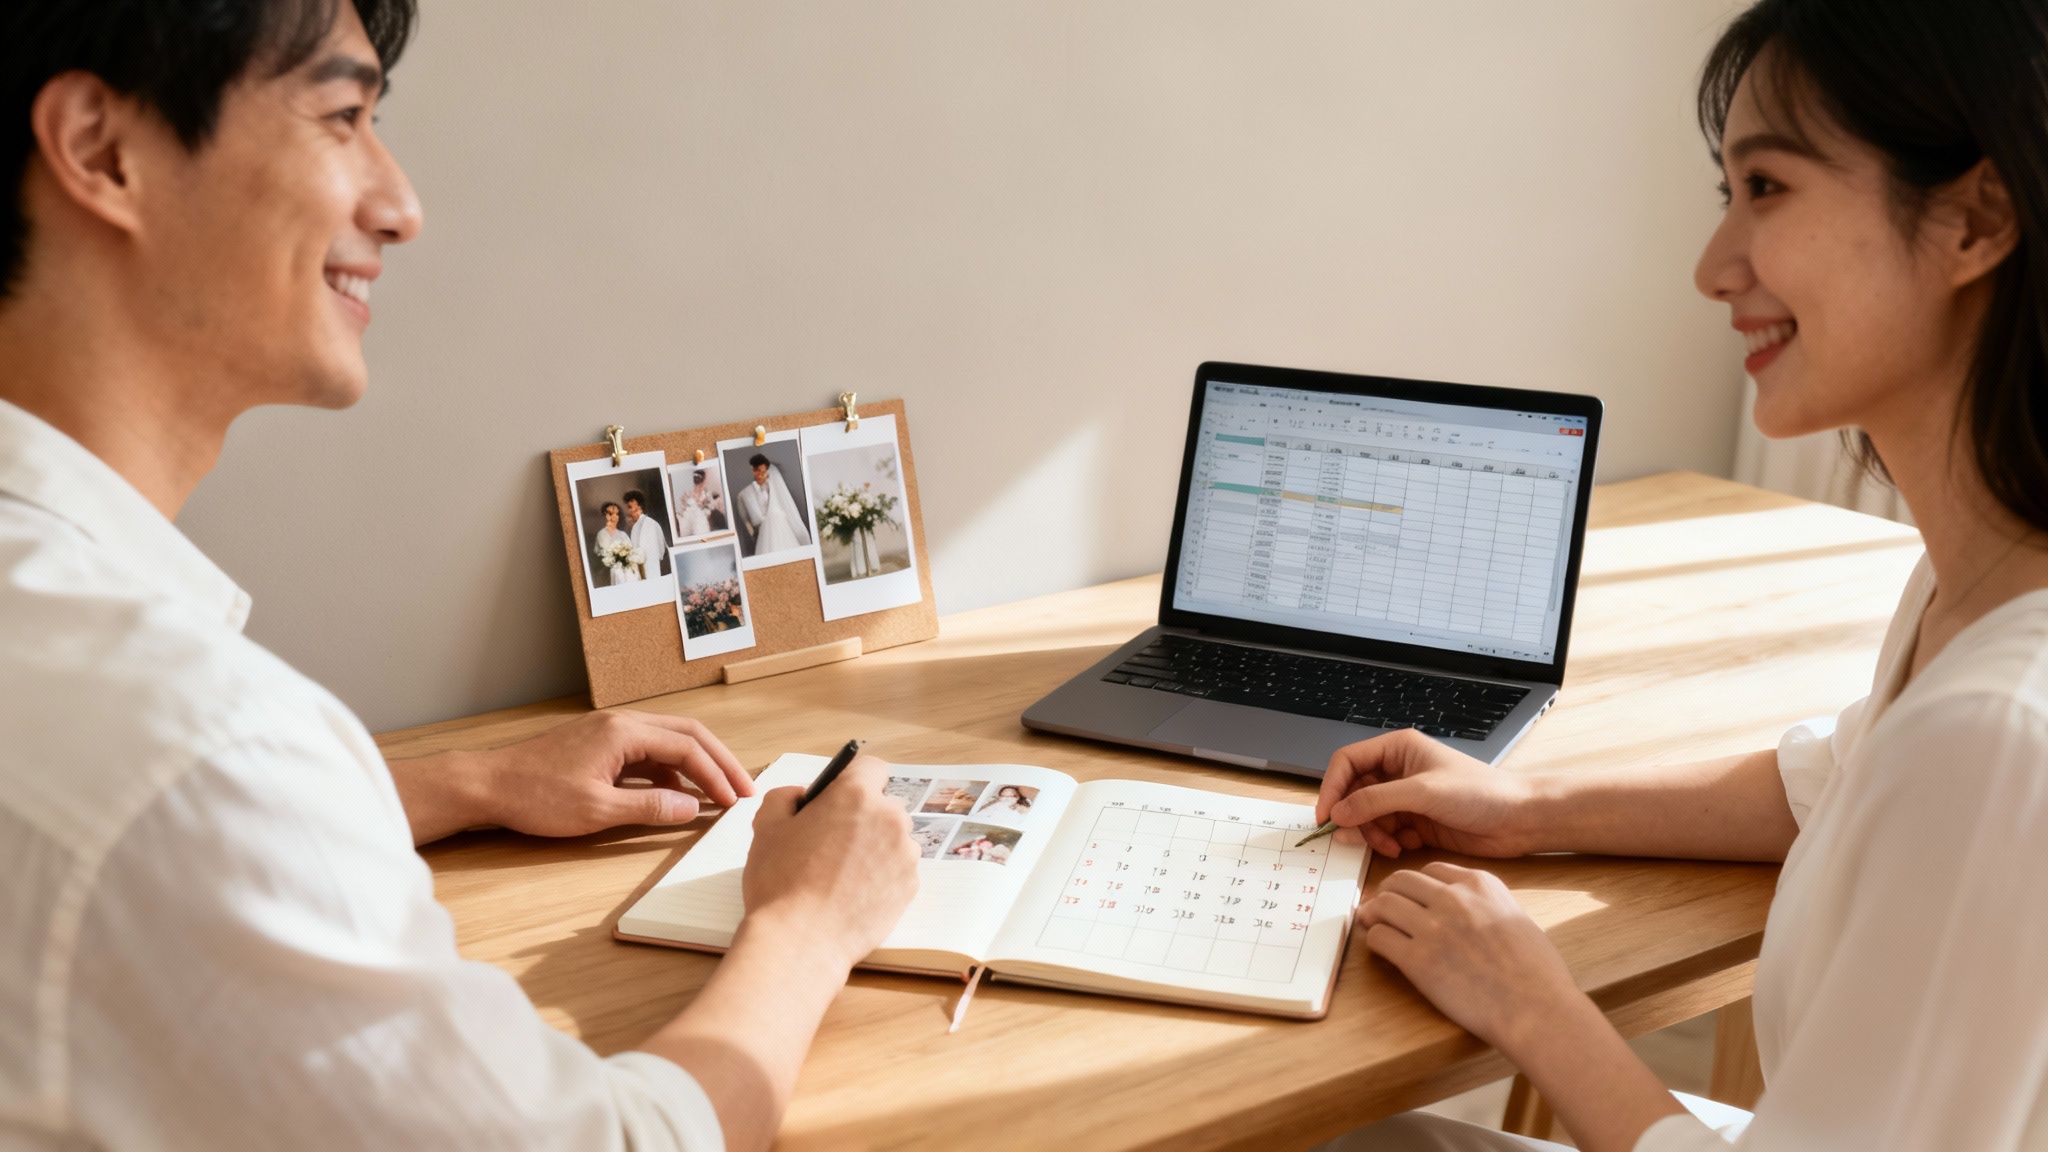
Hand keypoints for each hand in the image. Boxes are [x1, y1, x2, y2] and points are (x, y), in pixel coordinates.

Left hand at [480, 710, 753, 836]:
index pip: (687, 748)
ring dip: (695, 765)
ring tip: (716, 793)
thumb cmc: (535, 796)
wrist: (487, 785)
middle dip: (718, 762)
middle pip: (686, 735)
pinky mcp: (599, 744)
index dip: (716, 775)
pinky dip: (669, 770)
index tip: (735, 801)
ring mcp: (609, 731)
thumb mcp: (596, 809)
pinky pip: (647, 751)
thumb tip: (690, 808)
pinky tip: (673, 794)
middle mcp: (621, 722)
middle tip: (742, 789)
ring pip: (668, 741)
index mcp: (624, 732)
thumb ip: (648, 808)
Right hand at [740, 756, 919, 970]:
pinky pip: (898, 869)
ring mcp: (905, 854)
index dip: (854, 779)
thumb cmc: (780, 882)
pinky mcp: (910, 887)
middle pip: (882, 805)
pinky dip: (881, 876)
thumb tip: (803, 796)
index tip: (841, 795)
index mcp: (856, 795)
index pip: (871, 766)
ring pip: (892, 839)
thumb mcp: (767, 825)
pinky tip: (852, 893)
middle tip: (831, 841)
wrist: (800, 941)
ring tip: (840, 873)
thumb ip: (786, 796)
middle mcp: (890, 818)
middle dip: (862, 817)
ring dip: (874, 847)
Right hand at [1316, 729, 1537, 857]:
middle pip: (1354, 792)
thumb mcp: (1422, 792)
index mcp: (1398, 749)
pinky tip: (1404, 848)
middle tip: (1352, 837)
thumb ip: (1376, 800)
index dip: (1331, 787)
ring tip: (1388, 845)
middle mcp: (1398, 771)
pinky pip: (1385, 833)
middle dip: (1352, 816)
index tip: (1326, 816)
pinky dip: (1388, 843)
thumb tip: (1338, 812)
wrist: (1519, 820)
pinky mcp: (1416, 822)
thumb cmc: (1480, 793)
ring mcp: (1407, 798)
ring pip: (1368, 816)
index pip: (1348, 762)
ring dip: (1371, 833)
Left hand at [1359, 862, 1580, 1051]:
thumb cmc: (1536, 973)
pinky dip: (1374, 941)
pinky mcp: (1417, 959)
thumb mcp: (1516, 917)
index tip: (1410, 896)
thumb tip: (1465, 910)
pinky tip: (1381, 949)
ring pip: (1383, 904)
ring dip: (1374, 914)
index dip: (1416, 884)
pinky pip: (1380, 938)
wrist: (1536, 1009)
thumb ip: (1486, 904)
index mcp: (1480, 883)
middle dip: (1388, 893)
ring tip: (1374, 924)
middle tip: (1382, 908)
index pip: (1432, 869)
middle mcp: (1454, 897)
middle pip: (1400, 880)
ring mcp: (1433, 926)